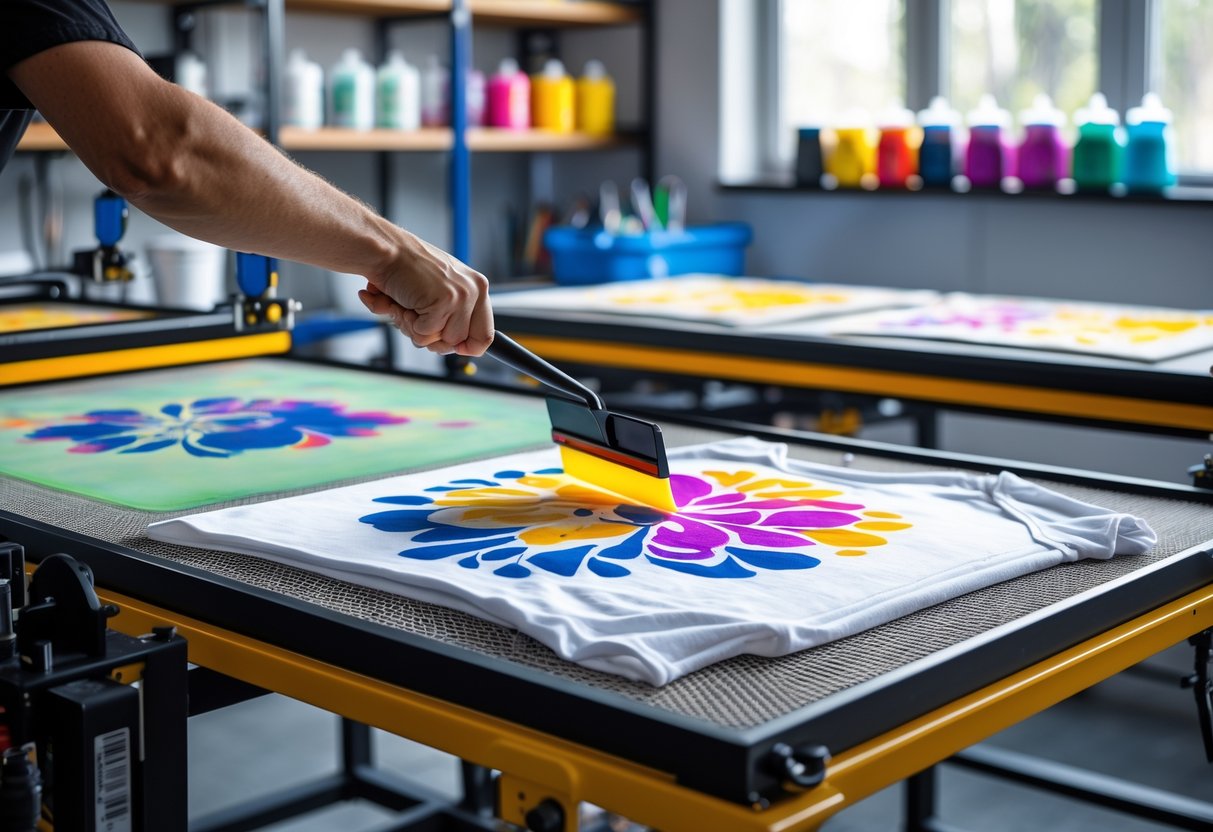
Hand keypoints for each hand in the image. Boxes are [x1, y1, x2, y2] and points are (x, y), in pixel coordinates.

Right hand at [358, 234, 493, 355]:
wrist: (384, 250)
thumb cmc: (405, 269)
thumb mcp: (439, 289)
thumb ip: (452, 315)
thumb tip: (460, 346)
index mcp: (478, 287)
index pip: (485, 335)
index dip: (467, 347)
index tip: (455, 349)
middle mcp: (474, 291)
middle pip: (458, 342)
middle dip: (432, 337)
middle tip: (414, 315)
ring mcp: (461, 297)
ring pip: (440, 341)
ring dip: (414, 328)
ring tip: (405, 304)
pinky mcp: (444, 302)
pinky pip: (424, 333)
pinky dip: (405, 321)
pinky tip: (399, 301)